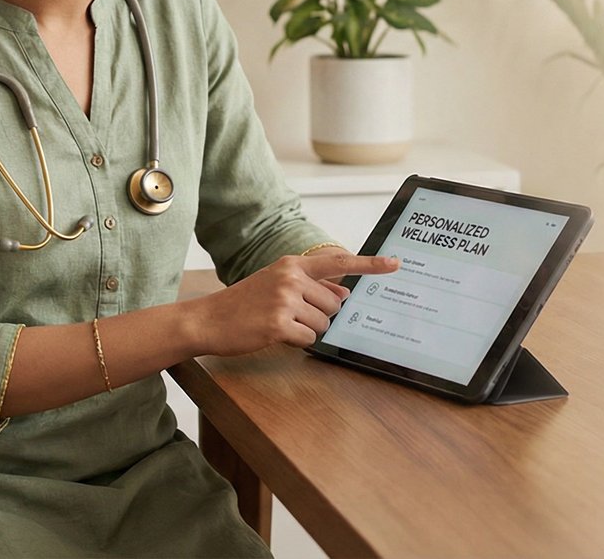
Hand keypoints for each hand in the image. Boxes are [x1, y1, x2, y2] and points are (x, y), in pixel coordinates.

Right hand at [193, 251, 400, 356]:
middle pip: (334, 305)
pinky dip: (296, 341)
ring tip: (279, 323)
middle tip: (290, 315)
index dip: (371, 264)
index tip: (395, 263)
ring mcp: (285, 300)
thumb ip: (314, 287)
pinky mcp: (279, 324)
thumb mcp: (278, 285)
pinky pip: (308, 338)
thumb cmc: (245, 303)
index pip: (340, 262)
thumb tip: (346, 293)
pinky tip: (275, 334)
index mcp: (293, 264)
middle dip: (319, 316)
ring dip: (307, 330)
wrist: (208, 319)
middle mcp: (292, 278)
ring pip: (324, 324)